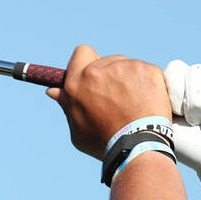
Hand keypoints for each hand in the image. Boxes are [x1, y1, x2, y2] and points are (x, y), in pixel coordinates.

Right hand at [48, 45, 171, 159]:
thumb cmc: (105, 142)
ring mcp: (125, 67)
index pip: (81, 53)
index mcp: (77, 82)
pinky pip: (147, 71)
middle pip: (106, 61)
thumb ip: (67, 105)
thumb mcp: (78, 128)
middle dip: (110, 76)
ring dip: (130, 79)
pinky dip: (148, 83)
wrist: (139, 146)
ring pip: (127, 66)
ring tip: (134, 104)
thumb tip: (53, 91)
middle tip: (117, 98)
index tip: (93, 76)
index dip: (87, 62)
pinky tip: (148, 101)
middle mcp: (98, 70)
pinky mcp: (147, 69)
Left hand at [163, 60, 200, 190]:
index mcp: (181, 86)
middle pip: (197, 70)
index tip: (177, 114)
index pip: (176, 68)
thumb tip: (134, 92)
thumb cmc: (192, 150)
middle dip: (197, 102)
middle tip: (197, 124)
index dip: (177, 91)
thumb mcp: (165, 129)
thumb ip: (151, 107)